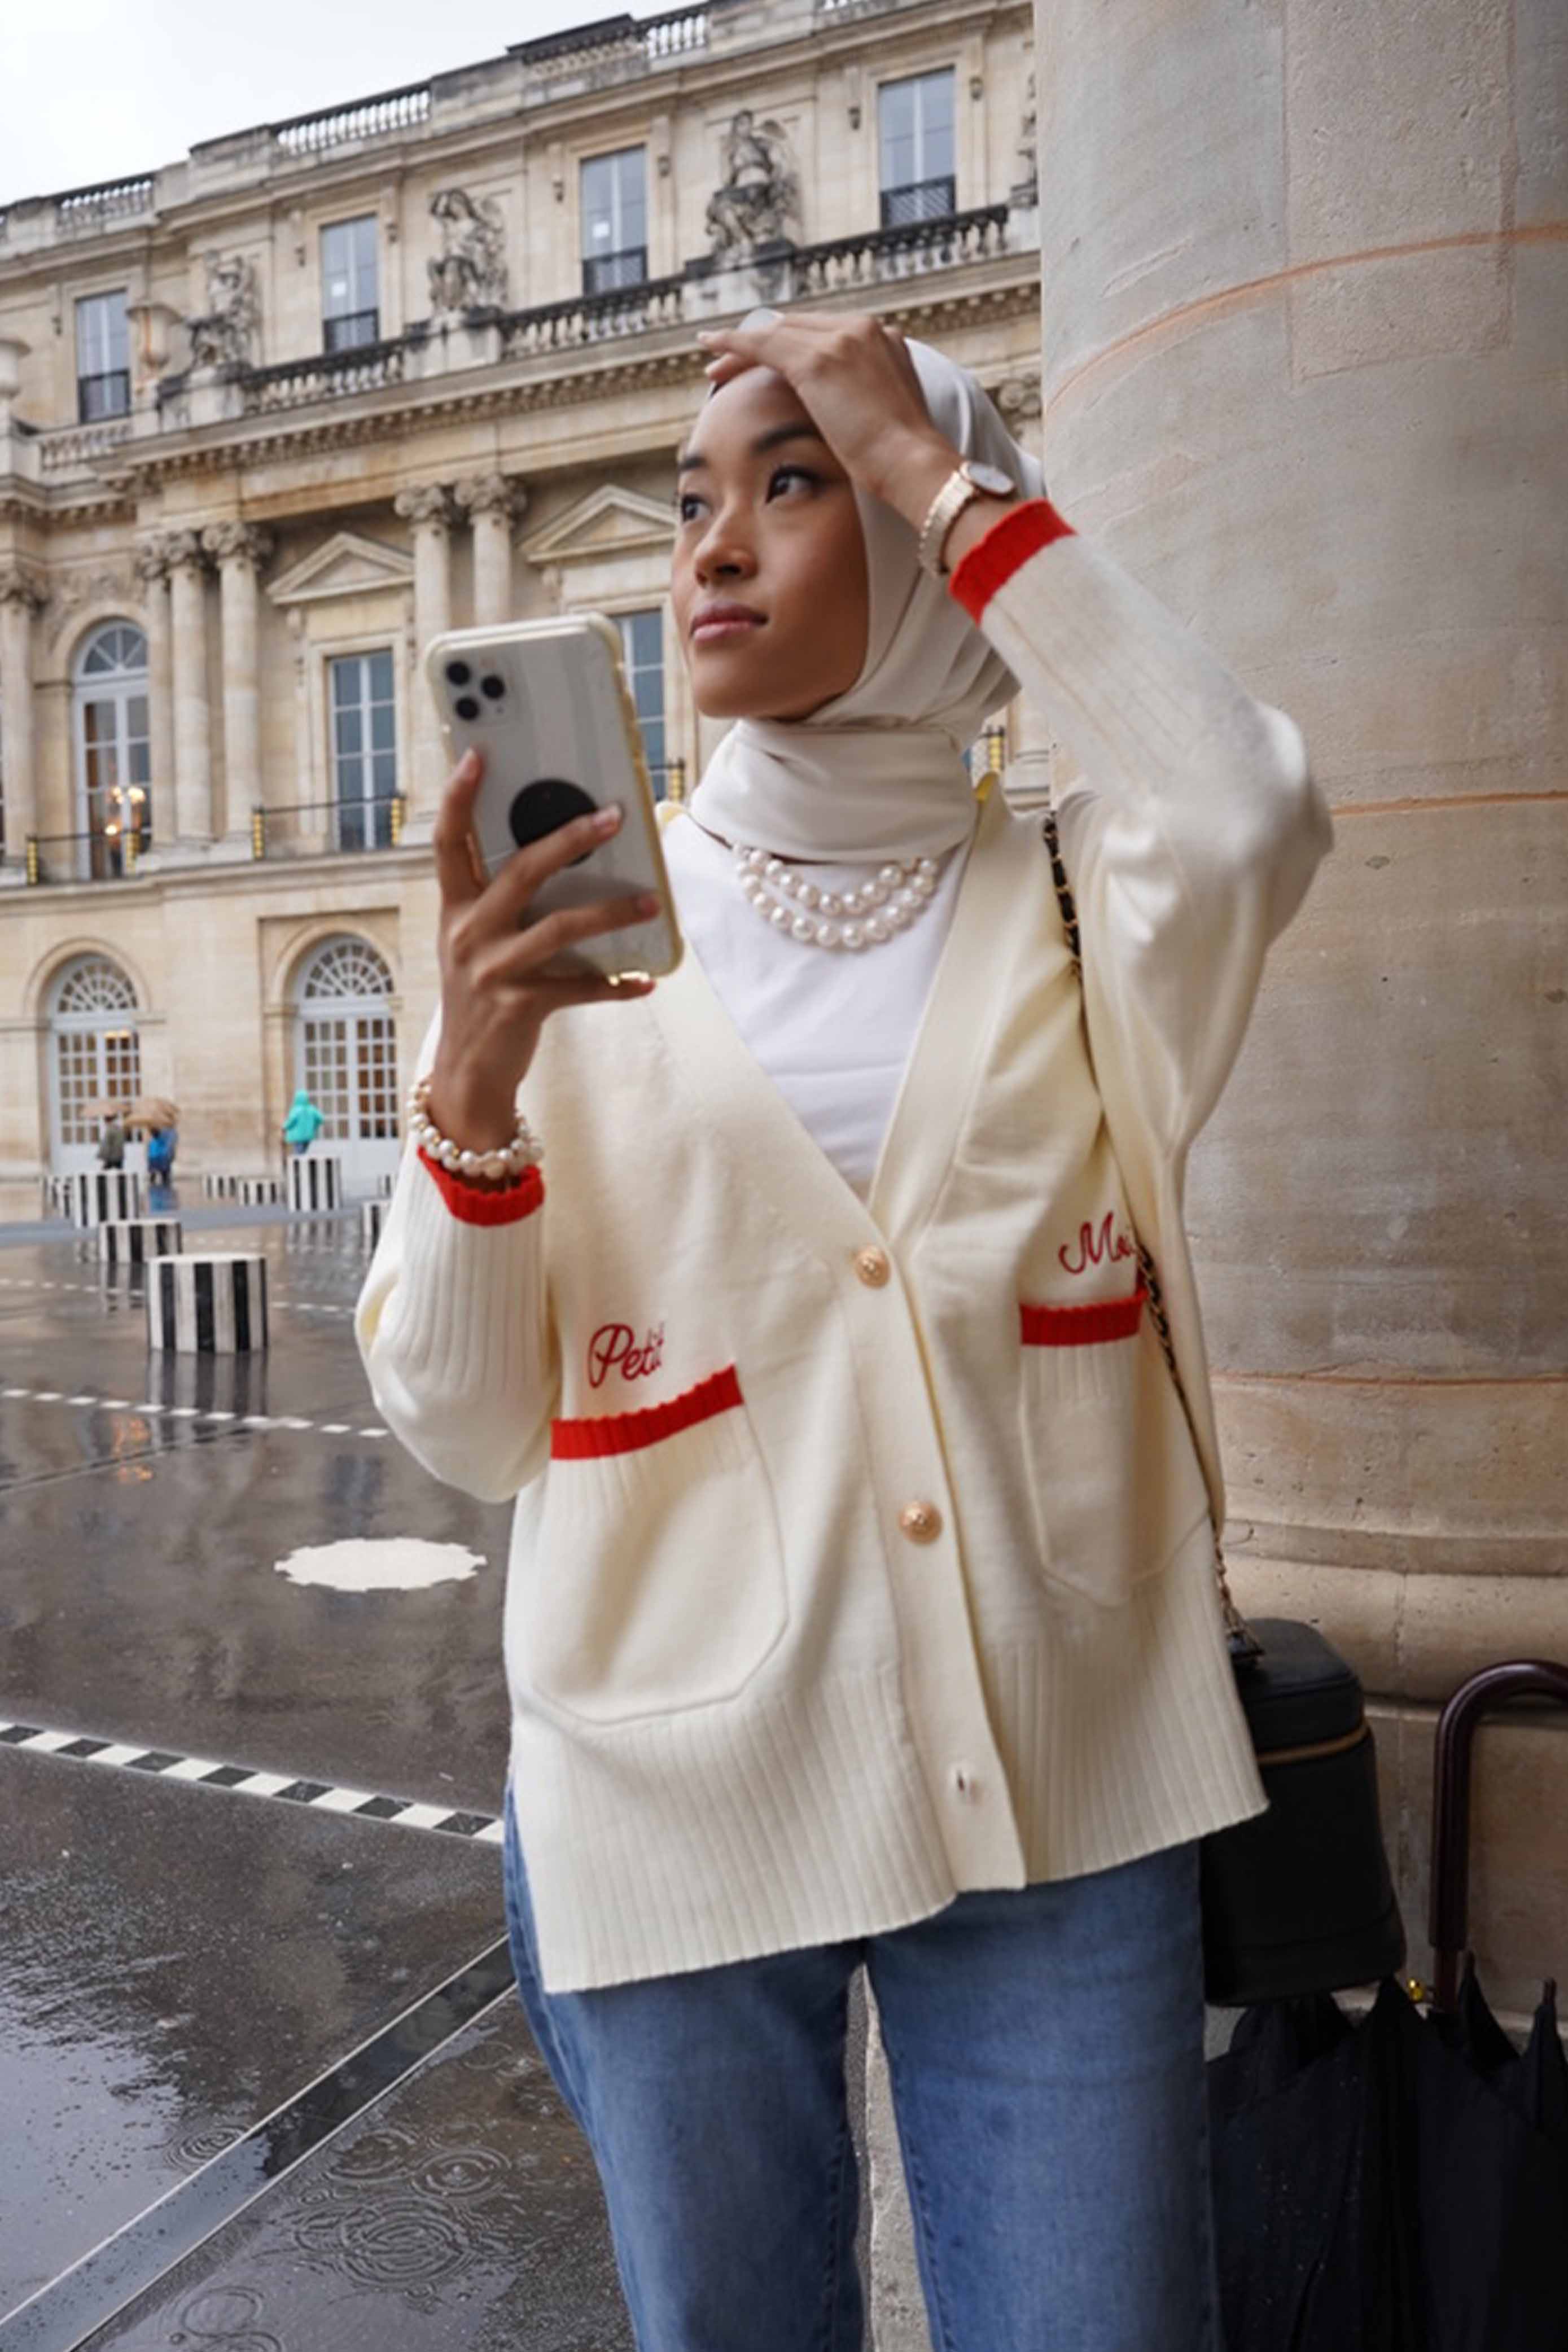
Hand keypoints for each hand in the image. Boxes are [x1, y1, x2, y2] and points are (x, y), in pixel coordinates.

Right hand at [426, 748, 658, 1155]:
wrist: (467, 1072)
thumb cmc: (483, 995)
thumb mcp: (478, 944)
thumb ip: (503, 904)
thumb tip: (561, 855)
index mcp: (455, 909)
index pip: (447, 841)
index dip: (458, 797)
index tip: (477, 755)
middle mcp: (468, 933)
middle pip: (520, 871)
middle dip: (569, 839)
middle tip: (613, 816)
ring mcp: (492, 970)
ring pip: (559, 927)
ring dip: (611, 912)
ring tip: (651, 900)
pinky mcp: (520, 1005)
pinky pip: (580, 988)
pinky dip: (617, 985)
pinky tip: (646, 981)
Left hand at [695, 310, 959, 510]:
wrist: (915, 464)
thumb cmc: (905, 458)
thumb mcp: (887, 415)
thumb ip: (868, 397)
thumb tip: (849, 411)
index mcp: (883, 337)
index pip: (824, 331)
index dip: (790, 344)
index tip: (769, 363)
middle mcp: (863, 327)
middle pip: (797, 326)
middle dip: (763, 343)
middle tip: (731, 366)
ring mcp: (841, 340)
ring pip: (777, 332)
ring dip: (742, 346)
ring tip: (714, 366)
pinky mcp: (818, 361)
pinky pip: (763, 343)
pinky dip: (733, 343)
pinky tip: (710, 346)